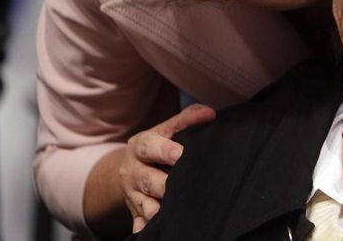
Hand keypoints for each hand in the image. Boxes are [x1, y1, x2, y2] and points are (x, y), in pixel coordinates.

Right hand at [120, 103, 215, 232]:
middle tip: (177, 186)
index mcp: (139, 146)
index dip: (164, 150)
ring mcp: (132, 194)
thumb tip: (210, 114)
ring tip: (169, 211)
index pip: (149, 146)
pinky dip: (144, 227)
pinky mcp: (135, 212)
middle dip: (163, 184)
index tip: (180, 154)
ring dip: (156, 209)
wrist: (132, 167)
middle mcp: (132, 170)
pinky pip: (139, 222)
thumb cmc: (157, 145)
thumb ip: (187, 118)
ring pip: (144, 204)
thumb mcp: (167, 128)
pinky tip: (152, 229)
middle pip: (146, 179)